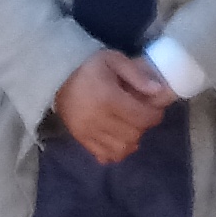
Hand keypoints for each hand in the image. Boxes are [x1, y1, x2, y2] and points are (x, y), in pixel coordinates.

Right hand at [52, 53, 178, 162]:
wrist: (57, 78)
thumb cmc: (90, 67)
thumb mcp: (114, 60)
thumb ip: (137, 74)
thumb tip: (158, 91)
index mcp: (107, 98)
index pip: (142, 117)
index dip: (155, 114)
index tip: (155, 107)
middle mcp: (97, 119)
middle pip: (133, 135)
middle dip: (143, 126)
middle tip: (142, 114)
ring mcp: (88, 132)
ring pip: (121, 149)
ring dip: (131, 140)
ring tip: (130, 126)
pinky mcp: (81, 140)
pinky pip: (105, 156)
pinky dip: (117, 151)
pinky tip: (119, 137)